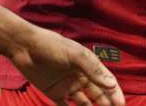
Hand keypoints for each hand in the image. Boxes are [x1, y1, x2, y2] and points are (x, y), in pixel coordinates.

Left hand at [4, 24, 124, 105]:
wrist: (25, 46)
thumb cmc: (52, 46)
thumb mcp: (75, 55)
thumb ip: (93, 70)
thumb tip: (111, 84)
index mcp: (88, 65)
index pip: (106, 81)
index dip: (115, 93)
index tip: (121, 105)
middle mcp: (80, 76)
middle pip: (98, 94)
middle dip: (106, 104)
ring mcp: (68, 85)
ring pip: (84, 102)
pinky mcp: (54, 92)